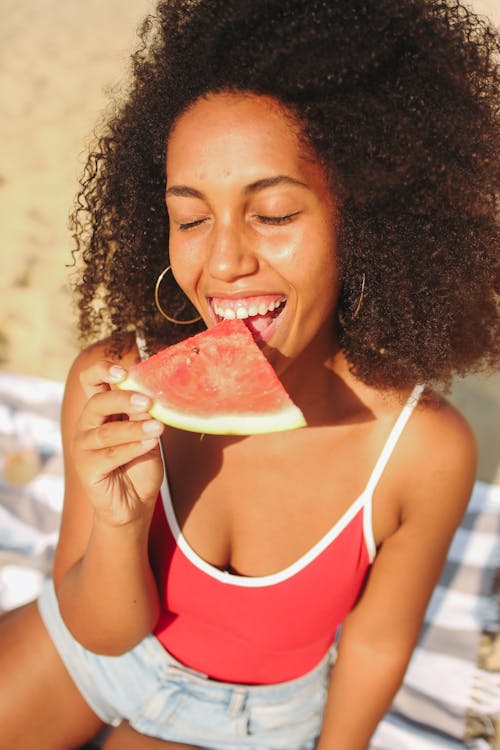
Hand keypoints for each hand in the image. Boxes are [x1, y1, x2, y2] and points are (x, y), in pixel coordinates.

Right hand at [73, 360, 164, 525]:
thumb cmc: (140, 464)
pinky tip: (151, 443)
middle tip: (148, 401)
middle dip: (123, 399)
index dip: (101, 371)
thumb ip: (144, 415)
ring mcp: (83, 447)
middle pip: (97, 403)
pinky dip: (133, 448)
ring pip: (107, 432)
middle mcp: (87, 425)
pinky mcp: (86, 468)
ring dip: (135, 428)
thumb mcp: (147, 433)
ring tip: (159, 428)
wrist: (135, 503)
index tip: (121, 371)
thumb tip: (149, 396)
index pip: (90, 381)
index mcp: (100, 410)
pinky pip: (110, 455)